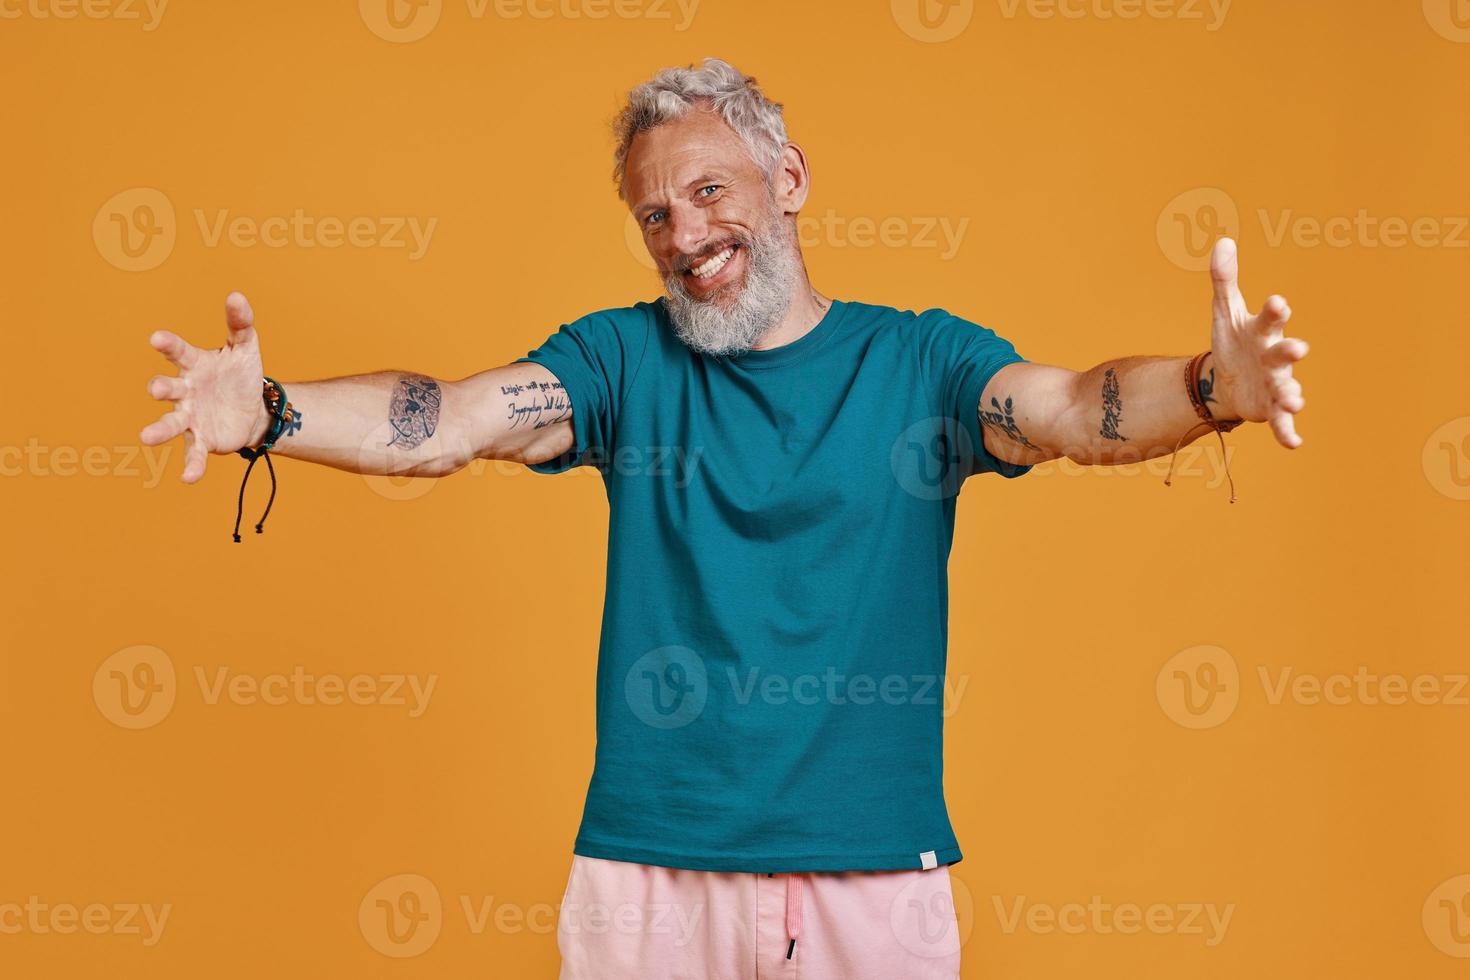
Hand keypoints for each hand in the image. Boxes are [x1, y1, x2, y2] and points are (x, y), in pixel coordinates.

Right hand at [140, 292, 268, 482]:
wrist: (253, 409)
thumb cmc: (240, 374)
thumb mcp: (245, 348)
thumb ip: (240, 324)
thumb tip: (237, 296)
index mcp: (195, 364)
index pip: (179, 352)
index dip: (168, 345)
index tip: (157, 339)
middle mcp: (186, 390)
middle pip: (168, 388)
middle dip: (161, 388)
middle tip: (155, 389)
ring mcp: (190, 416)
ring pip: (171, 423)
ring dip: (159, 430)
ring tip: (145, 437)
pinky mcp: (202, 439)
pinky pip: (194, 453)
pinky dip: (192, 465)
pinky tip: (188, 478)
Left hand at [1205, 238, 1309, 447]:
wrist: (1229, 378)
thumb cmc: (1234, 340)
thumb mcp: (1225, 311)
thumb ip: (1224, 279)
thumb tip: (1223, 241)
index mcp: (1263, 331)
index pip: (1270, 318)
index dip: (1274, 311)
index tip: (1277, 302)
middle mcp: (1275, 357)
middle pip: (1284, 352)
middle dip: (1290, 351)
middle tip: (1299, 349)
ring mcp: (1275, 383)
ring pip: (1287, 389)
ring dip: (1292, 396)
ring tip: (1295, 401)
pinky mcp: (1270, 408)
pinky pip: (1281, 422)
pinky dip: (1288, 432)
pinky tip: (1294, 443)